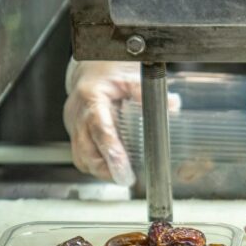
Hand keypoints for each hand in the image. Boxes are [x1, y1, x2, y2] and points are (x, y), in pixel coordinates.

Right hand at [63, 60, 179, 185]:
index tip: (123, 169)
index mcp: (91, 96)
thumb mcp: (129, 76)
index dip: (111, 152)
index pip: (100, 129)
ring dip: (101, 169)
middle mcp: (78, 113)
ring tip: (122, 174)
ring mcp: (73, 124)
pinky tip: (112, 167)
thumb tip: (171, 105)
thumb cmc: (109, 71)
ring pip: (81, 157)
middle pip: (86, 150)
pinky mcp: (75, 132)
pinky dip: (96, 164)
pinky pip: (81, 155)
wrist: (90, 67)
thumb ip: (146, 92)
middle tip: (127, 178)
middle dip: (105, 169)